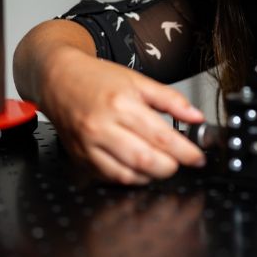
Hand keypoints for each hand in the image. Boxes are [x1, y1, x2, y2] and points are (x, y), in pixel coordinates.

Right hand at [36, 45, 206, 184]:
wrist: (58, 79)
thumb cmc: (96, 78)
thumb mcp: (139, 81)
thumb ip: (170, 99)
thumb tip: (196, 116)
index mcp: (121, 105)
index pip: (161, 136)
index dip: (185, 151)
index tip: (198, 157)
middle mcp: (102, 127)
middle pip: (144, 159)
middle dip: (170, 167)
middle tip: (181, 162)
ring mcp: (87, 146)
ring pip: (125, 175)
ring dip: (150, 176)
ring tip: (161, 165)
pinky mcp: (79, 158)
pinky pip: (108, 177)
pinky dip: (129, 177)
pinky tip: (139, 168)